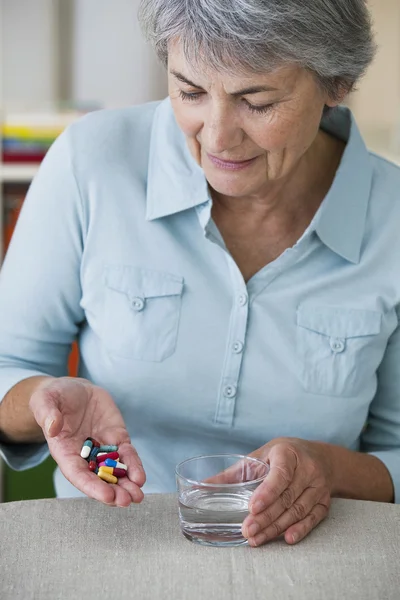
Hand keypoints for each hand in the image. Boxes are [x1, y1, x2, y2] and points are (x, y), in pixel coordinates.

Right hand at [29, 377, 145, 506]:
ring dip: (127, 484)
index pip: (78, 474)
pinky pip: (127, 454)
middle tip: (127, 500)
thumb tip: (52, 427)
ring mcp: (102, 447)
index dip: (92, 486)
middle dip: (113, 491)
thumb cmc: (54, 397)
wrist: (73, 389)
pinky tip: (140, 477)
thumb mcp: (45, 400)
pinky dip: (134, 465)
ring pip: (115, 471)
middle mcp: (84, 455)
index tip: (107, 496)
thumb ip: (48, 413)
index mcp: (64, 451)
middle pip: (99, 478)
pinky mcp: (116, 437)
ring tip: (138, 495)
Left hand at [242, 438, 332, 546]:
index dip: (267, 492)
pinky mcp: (324, 501)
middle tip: (247, 530)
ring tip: (257, 538)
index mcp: (288, 453)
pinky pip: (313, 518)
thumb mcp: (259, 456)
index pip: (280, 474)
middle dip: (266, 516)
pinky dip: (301, 529)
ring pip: (298, 510)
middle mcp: (307, 469)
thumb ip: (233, 473)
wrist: (320, 456)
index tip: (252, 507)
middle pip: (286, 497)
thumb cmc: (283, 455)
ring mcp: (318, 486)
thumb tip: (201, 486)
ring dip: (277, 527)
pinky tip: (287, 539)